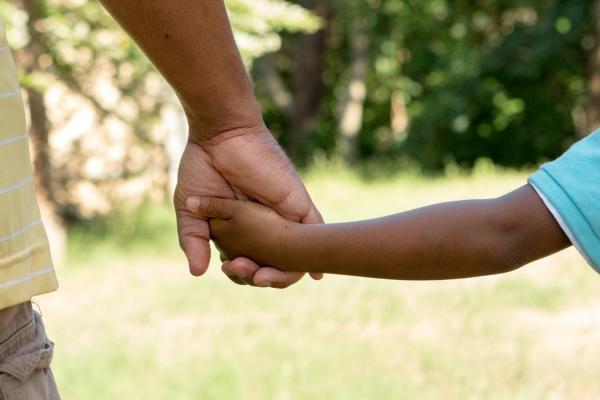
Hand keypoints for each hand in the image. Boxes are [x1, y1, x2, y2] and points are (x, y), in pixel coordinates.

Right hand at [173, 126, 323, 287]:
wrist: (219, 134)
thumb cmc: (202, 167)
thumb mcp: (190, 210)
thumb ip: (193, 240)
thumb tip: (197, 273)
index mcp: (240, 230)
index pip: (247, 264)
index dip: (240, 274)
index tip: (228, 268)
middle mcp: (263, 226)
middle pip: (271, 265)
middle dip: (259, 277)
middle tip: (241, 269)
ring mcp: (281, 216)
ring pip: (293, 256)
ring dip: (283, 274)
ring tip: (263, 276)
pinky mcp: (296, 203)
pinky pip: (313, 230)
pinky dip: (316, 254)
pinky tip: (316, 274)